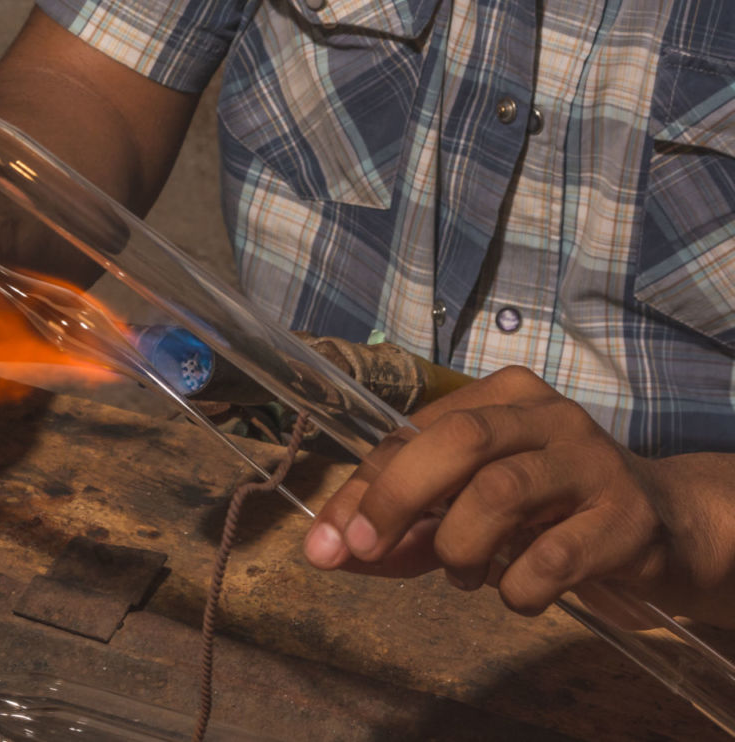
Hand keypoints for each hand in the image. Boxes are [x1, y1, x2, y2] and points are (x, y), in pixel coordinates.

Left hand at [303, 366, 734, 624]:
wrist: (664, 523)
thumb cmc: (548, 505)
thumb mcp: (469, 504)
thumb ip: (404, 524)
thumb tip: (329, 551)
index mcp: (499, 397)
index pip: (412, 433)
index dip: (363, 489)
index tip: (327, 543)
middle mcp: (544, 416)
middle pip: (457, 440)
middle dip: (397, 498)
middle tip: (369, 549)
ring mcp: (589, 461)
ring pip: (499, 493)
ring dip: (460, 548)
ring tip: (465, 574)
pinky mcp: (625, 517)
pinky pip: (551, 556)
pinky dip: (516, 587)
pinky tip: (516, 594)